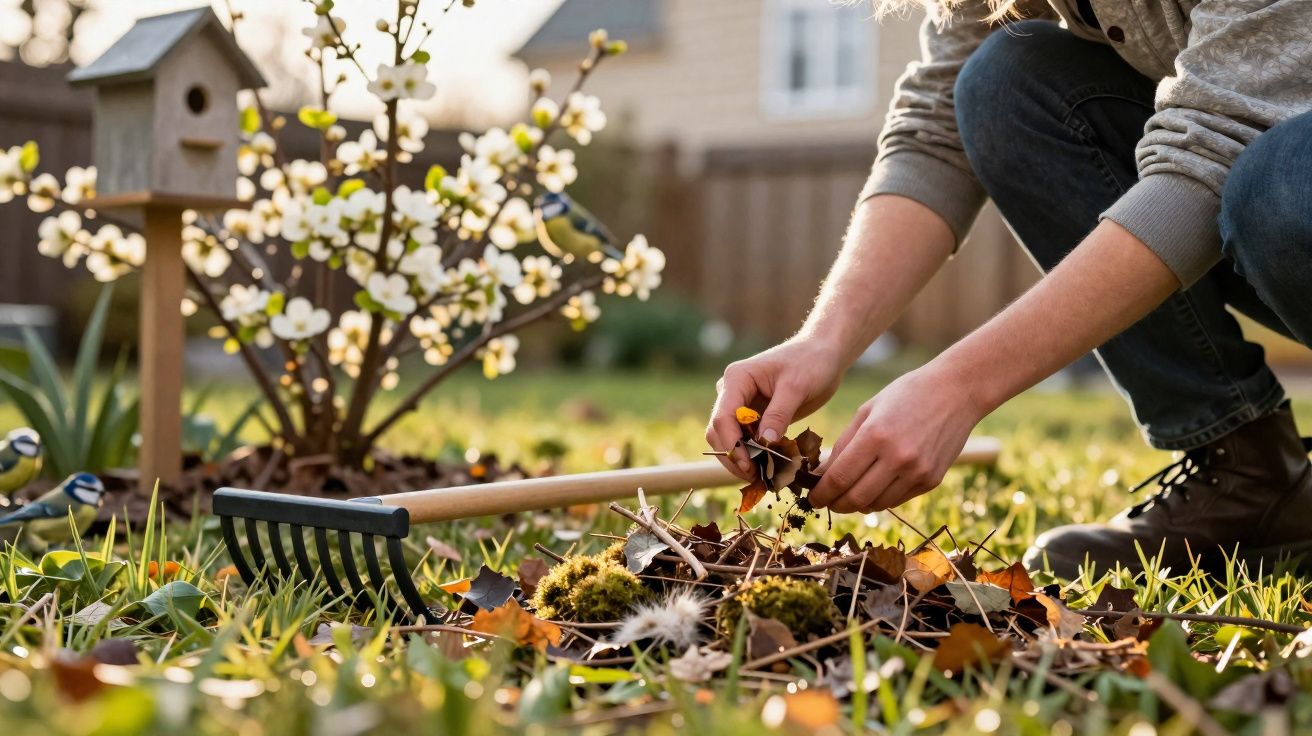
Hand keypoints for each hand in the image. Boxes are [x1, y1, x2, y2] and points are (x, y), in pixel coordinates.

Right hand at [706, 338, 845, 479]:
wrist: (823, 356)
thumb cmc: (811, 363)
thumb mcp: (797, 387)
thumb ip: (779, 414)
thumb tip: (764, 445)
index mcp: (736, 379)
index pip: (722, 418)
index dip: (732, 445)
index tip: (750, 466)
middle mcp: (732, 393)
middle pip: (719, 433)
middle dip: (735, 457)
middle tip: (758, 478)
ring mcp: (741, 406)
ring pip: (729, 440)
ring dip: (743, 460)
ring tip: (765, 476)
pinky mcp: (753, 418)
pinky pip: (746, 441)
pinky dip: (755, 456)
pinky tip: (771, 468)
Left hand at [808, 365, 982, 512]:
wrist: (956, 392)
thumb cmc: (906, 395)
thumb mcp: (868, 411)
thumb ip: (843, 445)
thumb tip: (821, 475)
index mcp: (875, 435)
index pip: (839, 478)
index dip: (821, 494)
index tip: (813, 498)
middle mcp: (897, 457)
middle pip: (856, 498)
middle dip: (835, 504)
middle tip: (827, 502)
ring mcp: (917, 472)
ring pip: (876, 504)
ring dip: (857, 505)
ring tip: (848, 496)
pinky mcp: (932, 480)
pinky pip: (897, 500)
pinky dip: (880, 499)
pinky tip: (873, 489)